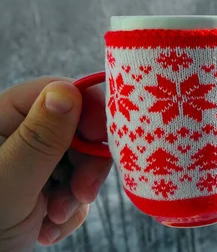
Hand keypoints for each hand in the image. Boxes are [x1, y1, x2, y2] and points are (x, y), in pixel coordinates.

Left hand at [0, 77, 111, 251]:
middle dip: (85, 164)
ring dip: (78, 193)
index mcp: (1, 120)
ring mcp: (33, 163)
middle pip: (77, 128)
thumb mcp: (10, 183)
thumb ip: (41, 137)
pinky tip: (48, 228)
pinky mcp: (44, 188)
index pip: (56, 93)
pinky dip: (71, 210)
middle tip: (84, 192)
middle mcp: (18, 136)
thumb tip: (67, 90)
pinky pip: (77, 187)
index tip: (102, 138)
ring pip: (82, 160)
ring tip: (55, 219)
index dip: (87, 110)